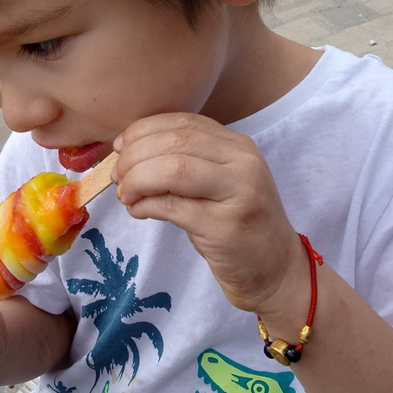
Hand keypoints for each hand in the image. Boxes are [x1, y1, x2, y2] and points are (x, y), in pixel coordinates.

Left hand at [112, 114, 304, 315]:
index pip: (183, 123)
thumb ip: (186, 160)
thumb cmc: (237, 223)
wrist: (276, 270)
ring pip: (172, 170)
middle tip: (117, 175)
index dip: (144, 130)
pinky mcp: (226, 228)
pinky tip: (138, 210)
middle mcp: (243, 164)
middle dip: (135, 156)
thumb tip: (128, 151)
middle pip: (174, 143)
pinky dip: (145, 205)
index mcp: (239, 146)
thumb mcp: (219, 181)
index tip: (120, 147)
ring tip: (125, 194)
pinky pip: (172, 207)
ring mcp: (238, 194)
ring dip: (137, 180)